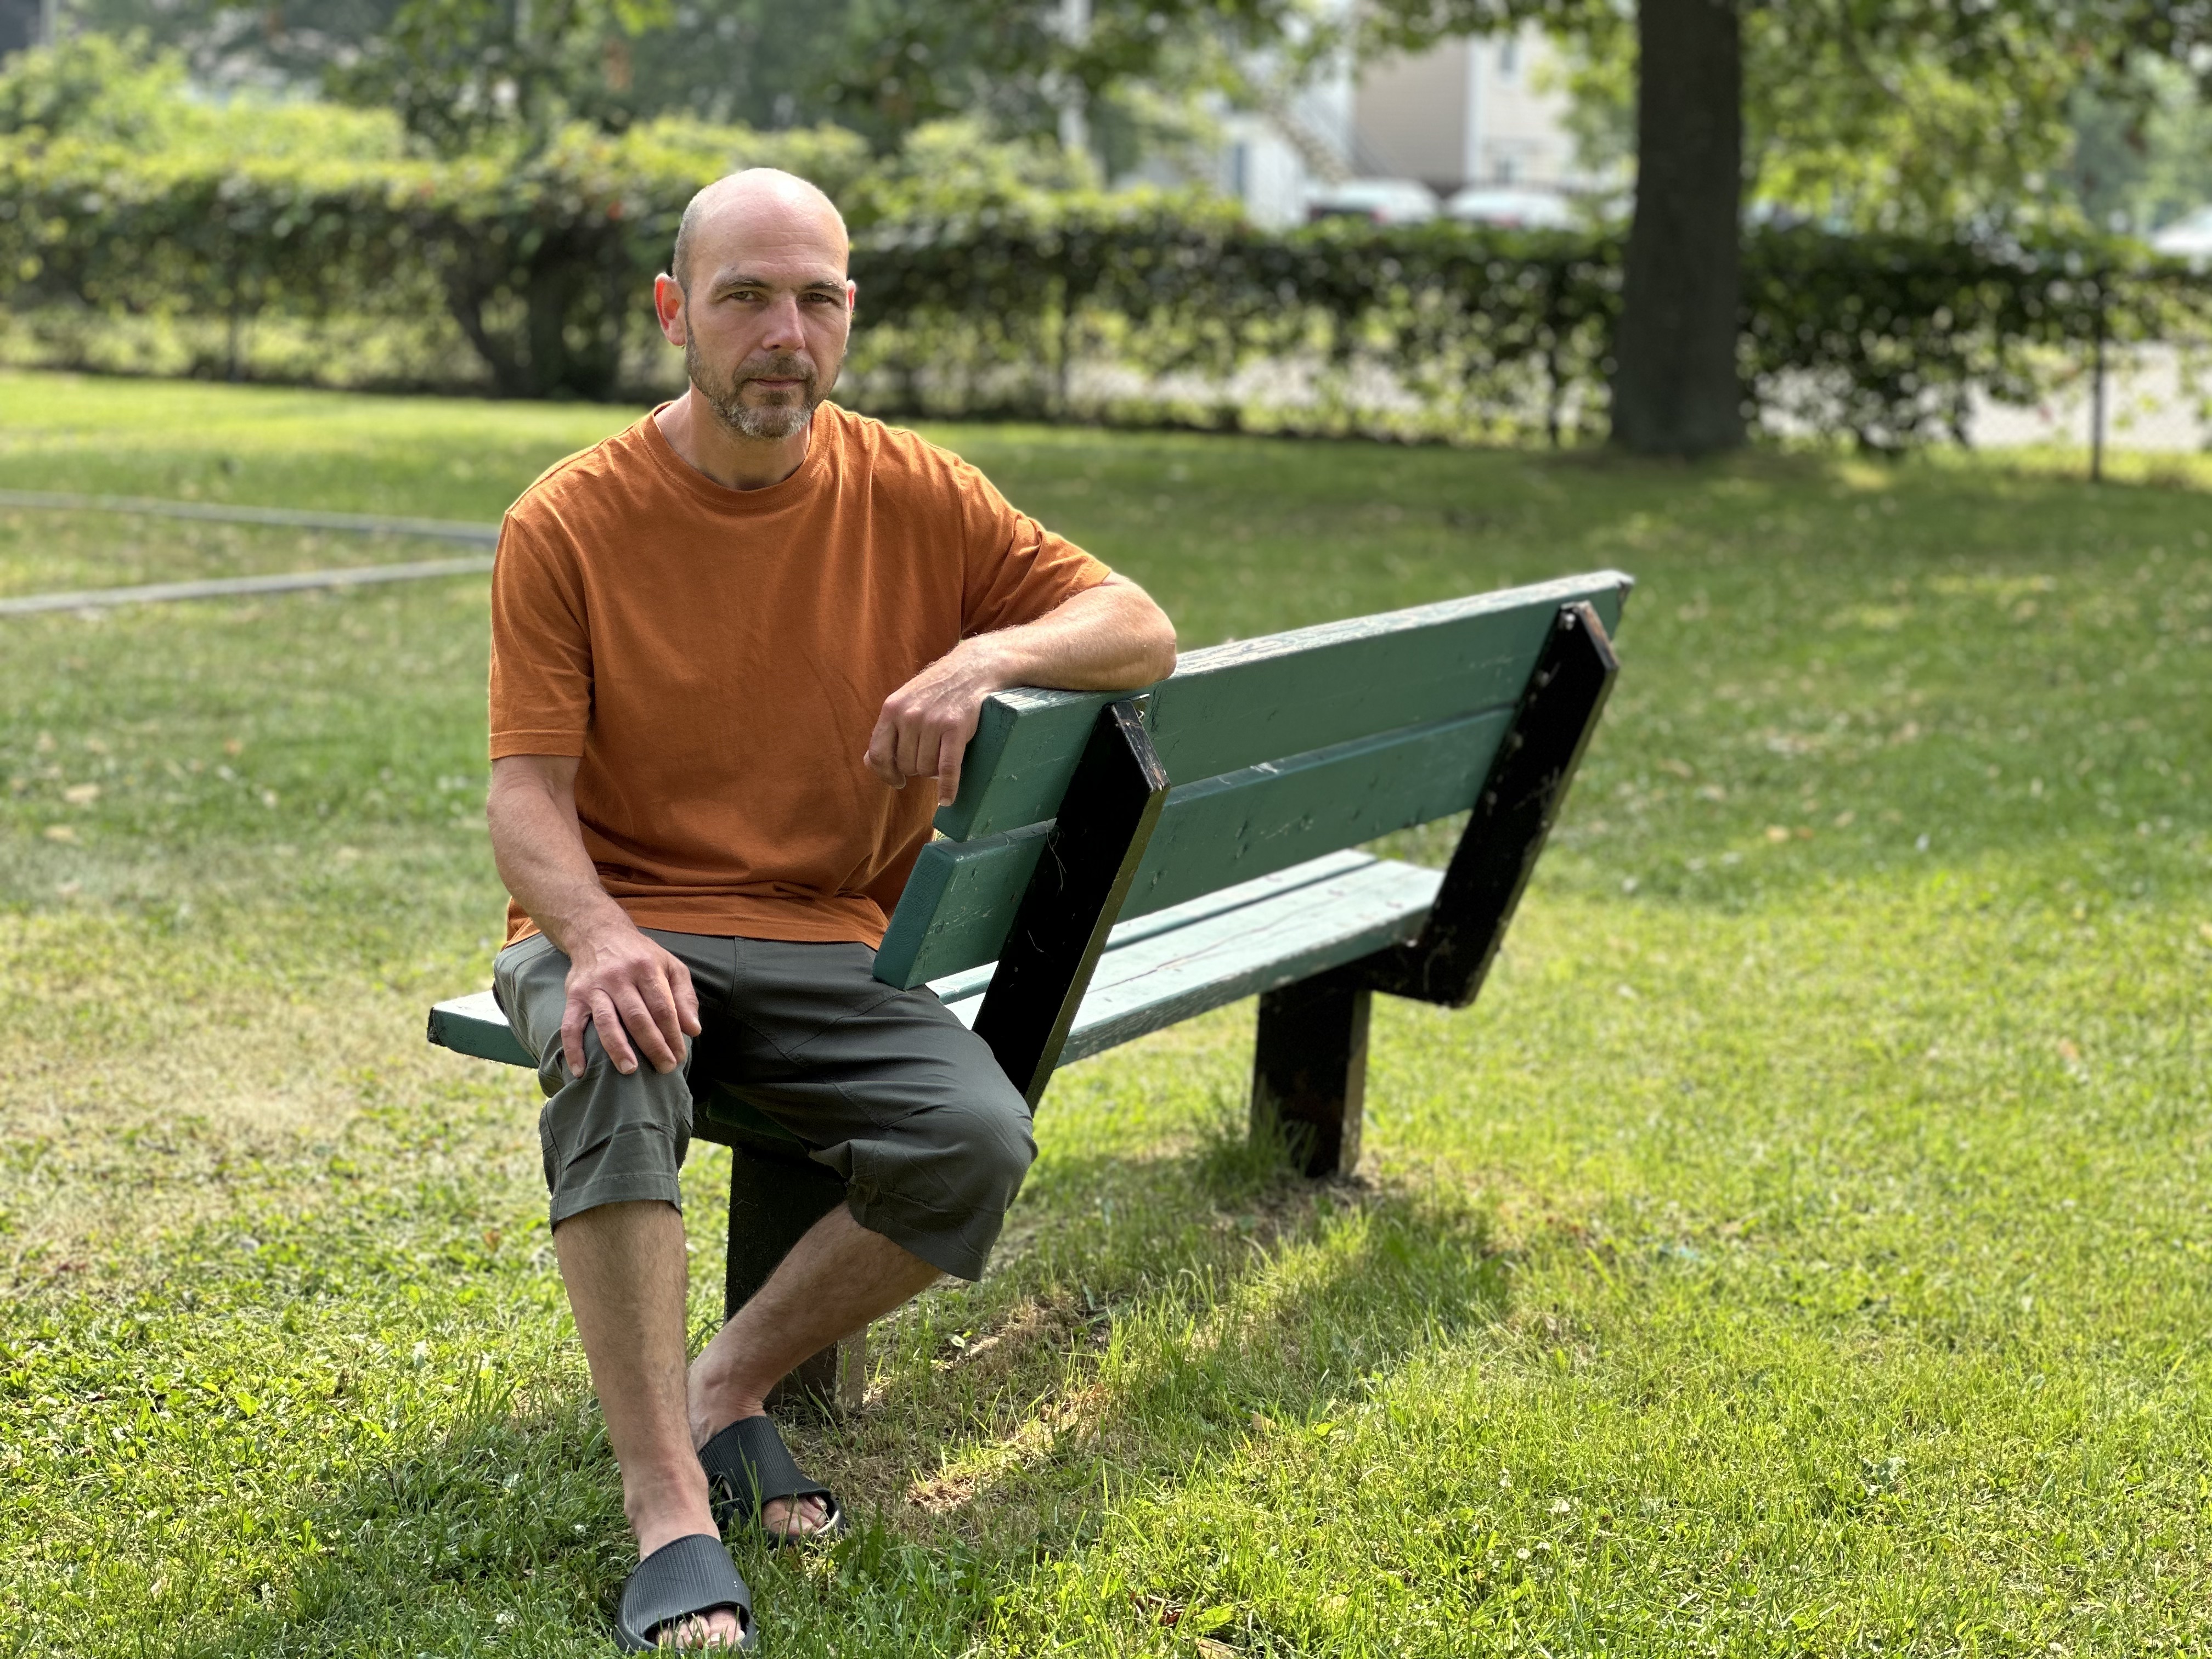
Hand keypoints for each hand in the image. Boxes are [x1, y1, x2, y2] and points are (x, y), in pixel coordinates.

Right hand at [559, 922, 701, 1077]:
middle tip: (664, 1068)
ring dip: (618, 1048)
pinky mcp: (574, 995)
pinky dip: (573, 1049)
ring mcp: (595, 986)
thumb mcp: (670, 966)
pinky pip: (570, 1025)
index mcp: (647, 968)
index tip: (679, 1056)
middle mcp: (619, 976)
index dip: (673, 1035)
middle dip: (653, 1046)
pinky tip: (580, 1070)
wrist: (599, 934)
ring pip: (606, 1021)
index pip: (663, 1008)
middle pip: (638, 1017)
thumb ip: (684, 996)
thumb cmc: (641, 956)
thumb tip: (693, 1030)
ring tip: (630, 1070)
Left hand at [863, 642, 1003, 805]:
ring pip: (925, 769)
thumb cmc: (937, 690)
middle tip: (931, 755)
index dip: (886, 773)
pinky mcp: (955, 728)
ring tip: (943, 754)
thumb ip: (888, 730)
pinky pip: (947, 768)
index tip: (898, 780)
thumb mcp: (905, 702)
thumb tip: (870, 763)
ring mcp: (932, 721)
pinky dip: (947, 787)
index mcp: (891, 709)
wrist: (971, 669)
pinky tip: (947, 799)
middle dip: (918, 767)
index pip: (878, 754)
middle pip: (906, 765)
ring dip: (934, 771)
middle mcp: (909, 715)